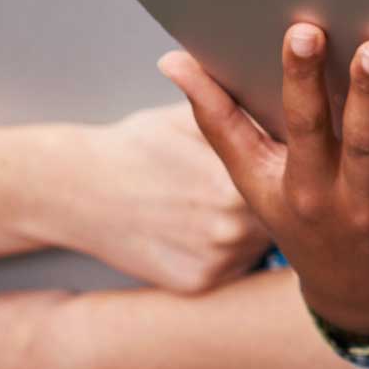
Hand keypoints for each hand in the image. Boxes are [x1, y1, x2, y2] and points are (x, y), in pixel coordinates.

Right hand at [68, 104, 270, 294]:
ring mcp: (216, 261)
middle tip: (244, 181)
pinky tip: (199, 227)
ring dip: (249, 224)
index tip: (284, 159)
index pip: (290, 175)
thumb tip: (278, 85)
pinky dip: (223, 248)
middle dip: (272, 197)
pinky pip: (232, 264)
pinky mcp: (200, 283)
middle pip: (277, 211)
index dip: (287, 166)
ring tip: (215, 202)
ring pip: (256, 239)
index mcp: (235, 182)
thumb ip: (238, 110)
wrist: (78, 192)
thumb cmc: (136, 147)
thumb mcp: (186, 118)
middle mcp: (231, 229)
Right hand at [161, 24, 368, 336]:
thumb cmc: (305, 218)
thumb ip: (220, 118)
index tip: (303, 29)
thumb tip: (175, 57)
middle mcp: (359, 203)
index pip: (304, 126)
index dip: (303, 79)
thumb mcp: (256, 181)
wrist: (361, 301)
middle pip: (366, 145)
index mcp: (307, 185)